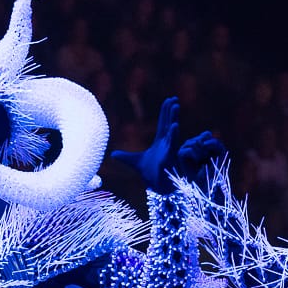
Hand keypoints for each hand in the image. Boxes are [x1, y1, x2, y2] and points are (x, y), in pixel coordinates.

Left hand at [111, 98, 225, 192]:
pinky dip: (174, 134)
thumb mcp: (134, 162)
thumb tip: (112, 154)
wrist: (157, 187)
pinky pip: (173, 144)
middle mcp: (167, 144)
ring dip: (173, 118)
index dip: (165, 112)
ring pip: (172, 131)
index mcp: (161, 142)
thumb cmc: (150, 174)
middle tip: (174, 99)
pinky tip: (175, 125)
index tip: (169, 100)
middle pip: (169, 123)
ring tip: (175, 106)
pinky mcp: (170, 157)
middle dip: (171, 111)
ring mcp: (169, 149)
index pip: (163, 123)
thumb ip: (124, 157)